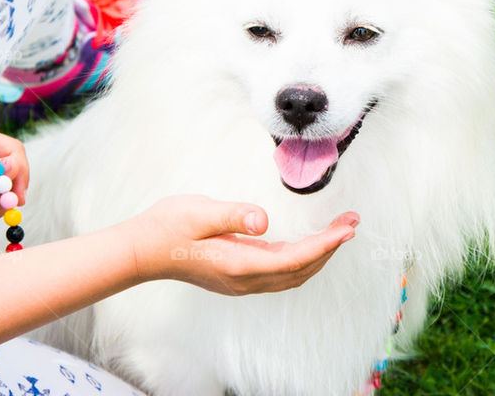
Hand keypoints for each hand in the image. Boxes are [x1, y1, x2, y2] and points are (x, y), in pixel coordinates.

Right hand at [127, 195, 357, 294]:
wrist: (142, 251)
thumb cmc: (168, 227)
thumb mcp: (198, 213)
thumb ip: (232, 216)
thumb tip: (261, 221)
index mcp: (239, 265)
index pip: (295, 258)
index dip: (325, 245)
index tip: (347, 229)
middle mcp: (245, 280)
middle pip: (301, 270)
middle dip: (330, 248)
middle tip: (352, 223)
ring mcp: (241, 282)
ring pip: (292, 275)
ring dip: (319, 255)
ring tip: (338, 231)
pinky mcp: (237, 277)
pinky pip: (280, 272)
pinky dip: (302, 259)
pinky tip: (308, 244)